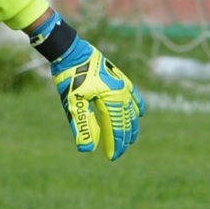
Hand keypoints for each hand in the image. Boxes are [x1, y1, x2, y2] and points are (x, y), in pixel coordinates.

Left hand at [50, 40, 145, 159]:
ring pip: (131, 110)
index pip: (116, 128)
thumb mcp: (72, 104)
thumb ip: (82, 126)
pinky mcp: (120, 78)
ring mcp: (122, 84)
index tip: (111, 157)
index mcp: (110, 99)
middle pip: (125, 121)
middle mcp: (121, 93)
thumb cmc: (70, 77)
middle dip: (122, 139)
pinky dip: (137, 105)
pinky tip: (140, 113)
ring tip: (130, 140)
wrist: (71, 51)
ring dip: (131, 126)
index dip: (115, 144)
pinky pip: (133, 95)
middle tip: (118, 153)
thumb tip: (87, 149)